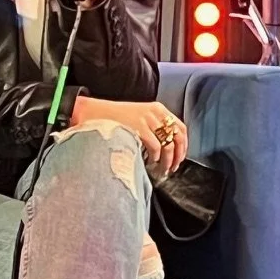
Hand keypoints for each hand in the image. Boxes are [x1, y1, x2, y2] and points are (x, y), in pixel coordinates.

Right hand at [71, 95, 188, 177]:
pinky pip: (156, 147)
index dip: (184, 145)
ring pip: (168, 144)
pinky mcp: (139, 128)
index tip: (180, 157)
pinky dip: (156, 158)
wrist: (95, 113)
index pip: (180, 127)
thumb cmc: (115, 119)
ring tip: (163, 169)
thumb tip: (165, 148)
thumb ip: (153, 127)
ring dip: (168, 160)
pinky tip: (151, 163)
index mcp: (158, 109)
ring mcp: (147, 120)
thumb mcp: (139, 117)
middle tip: (173, 167)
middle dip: (178, 155)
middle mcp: (155, 113)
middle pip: (178, 136)